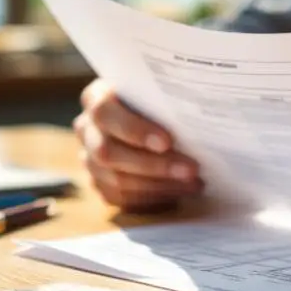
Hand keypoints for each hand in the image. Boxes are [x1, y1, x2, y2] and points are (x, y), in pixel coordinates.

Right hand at [74, 79, 202, 211]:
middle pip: (109, 153)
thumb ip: (167, 99)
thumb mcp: (160, 92)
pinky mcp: (100, 184)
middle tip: (192, 169)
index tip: (167, 142)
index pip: (105, 113)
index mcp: (96, 98)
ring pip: (117, 180)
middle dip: (155, 165)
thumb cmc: (159, 100)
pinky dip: (154, 197)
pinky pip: (122, 198)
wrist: (151, 117)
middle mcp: (87, 130)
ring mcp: (90, 160)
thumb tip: (203, 111)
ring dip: (160, 185)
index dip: (135, 129)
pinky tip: (180, 191)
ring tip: (194, 182)